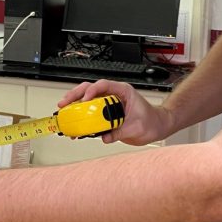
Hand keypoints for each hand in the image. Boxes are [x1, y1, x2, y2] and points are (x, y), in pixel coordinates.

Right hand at [58, 79, 175, 145]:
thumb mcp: (137, 127)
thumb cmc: (152, 121)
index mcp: (122, 91)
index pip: (103, 85)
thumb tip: (105, 136)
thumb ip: (120, 131)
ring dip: (74, 105)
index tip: (85, 100)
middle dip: (75, 95)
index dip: (92, 90)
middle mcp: (113, 96)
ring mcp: (108, 104)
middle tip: (65, 103)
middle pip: (90, 90)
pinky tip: (75, 126)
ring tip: (64, 112)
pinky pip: (90, 114)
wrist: (157, 127)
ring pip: (87, 100)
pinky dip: (81, 118)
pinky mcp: (105, 115)